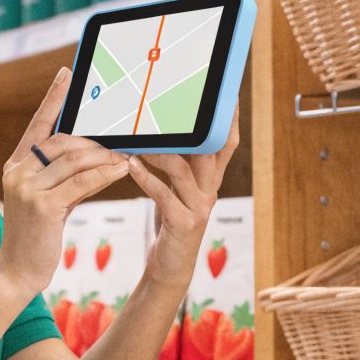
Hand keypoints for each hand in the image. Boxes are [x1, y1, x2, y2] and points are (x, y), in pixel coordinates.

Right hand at [0, 67, 131, 294]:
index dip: (53, 98)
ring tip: (128, 155)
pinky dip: (105, 174)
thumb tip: (101, 156)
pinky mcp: (42, 206)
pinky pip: (82, 182)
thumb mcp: (48, 201)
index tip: (67, 73)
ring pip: (75, 160)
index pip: (38, 124)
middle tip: (123, 136)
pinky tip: (122, 169)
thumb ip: (66, 177)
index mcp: (16, 166)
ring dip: (106, 156)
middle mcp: (18, 172)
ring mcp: (28, 188)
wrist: (15, 272)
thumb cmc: (35, 238)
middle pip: (63, 141)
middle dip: (95, 139)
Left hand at [128, 103, 240, 286]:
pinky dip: (147, 178)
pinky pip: (164, 195)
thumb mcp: (177, 191)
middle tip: (182, 102)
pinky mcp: (183, 223)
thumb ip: (178, 166)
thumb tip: (163, 134)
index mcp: (210, 180)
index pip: (224, 143)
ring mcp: (199, 207)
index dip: (228, 117)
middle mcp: (210, 190)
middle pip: (214, 150)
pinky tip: (132, 165)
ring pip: (184, 170)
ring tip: (139, 140)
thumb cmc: (169, 222)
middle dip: (202, 125)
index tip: (226, 92)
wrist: (170, 267)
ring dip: (160, 152)